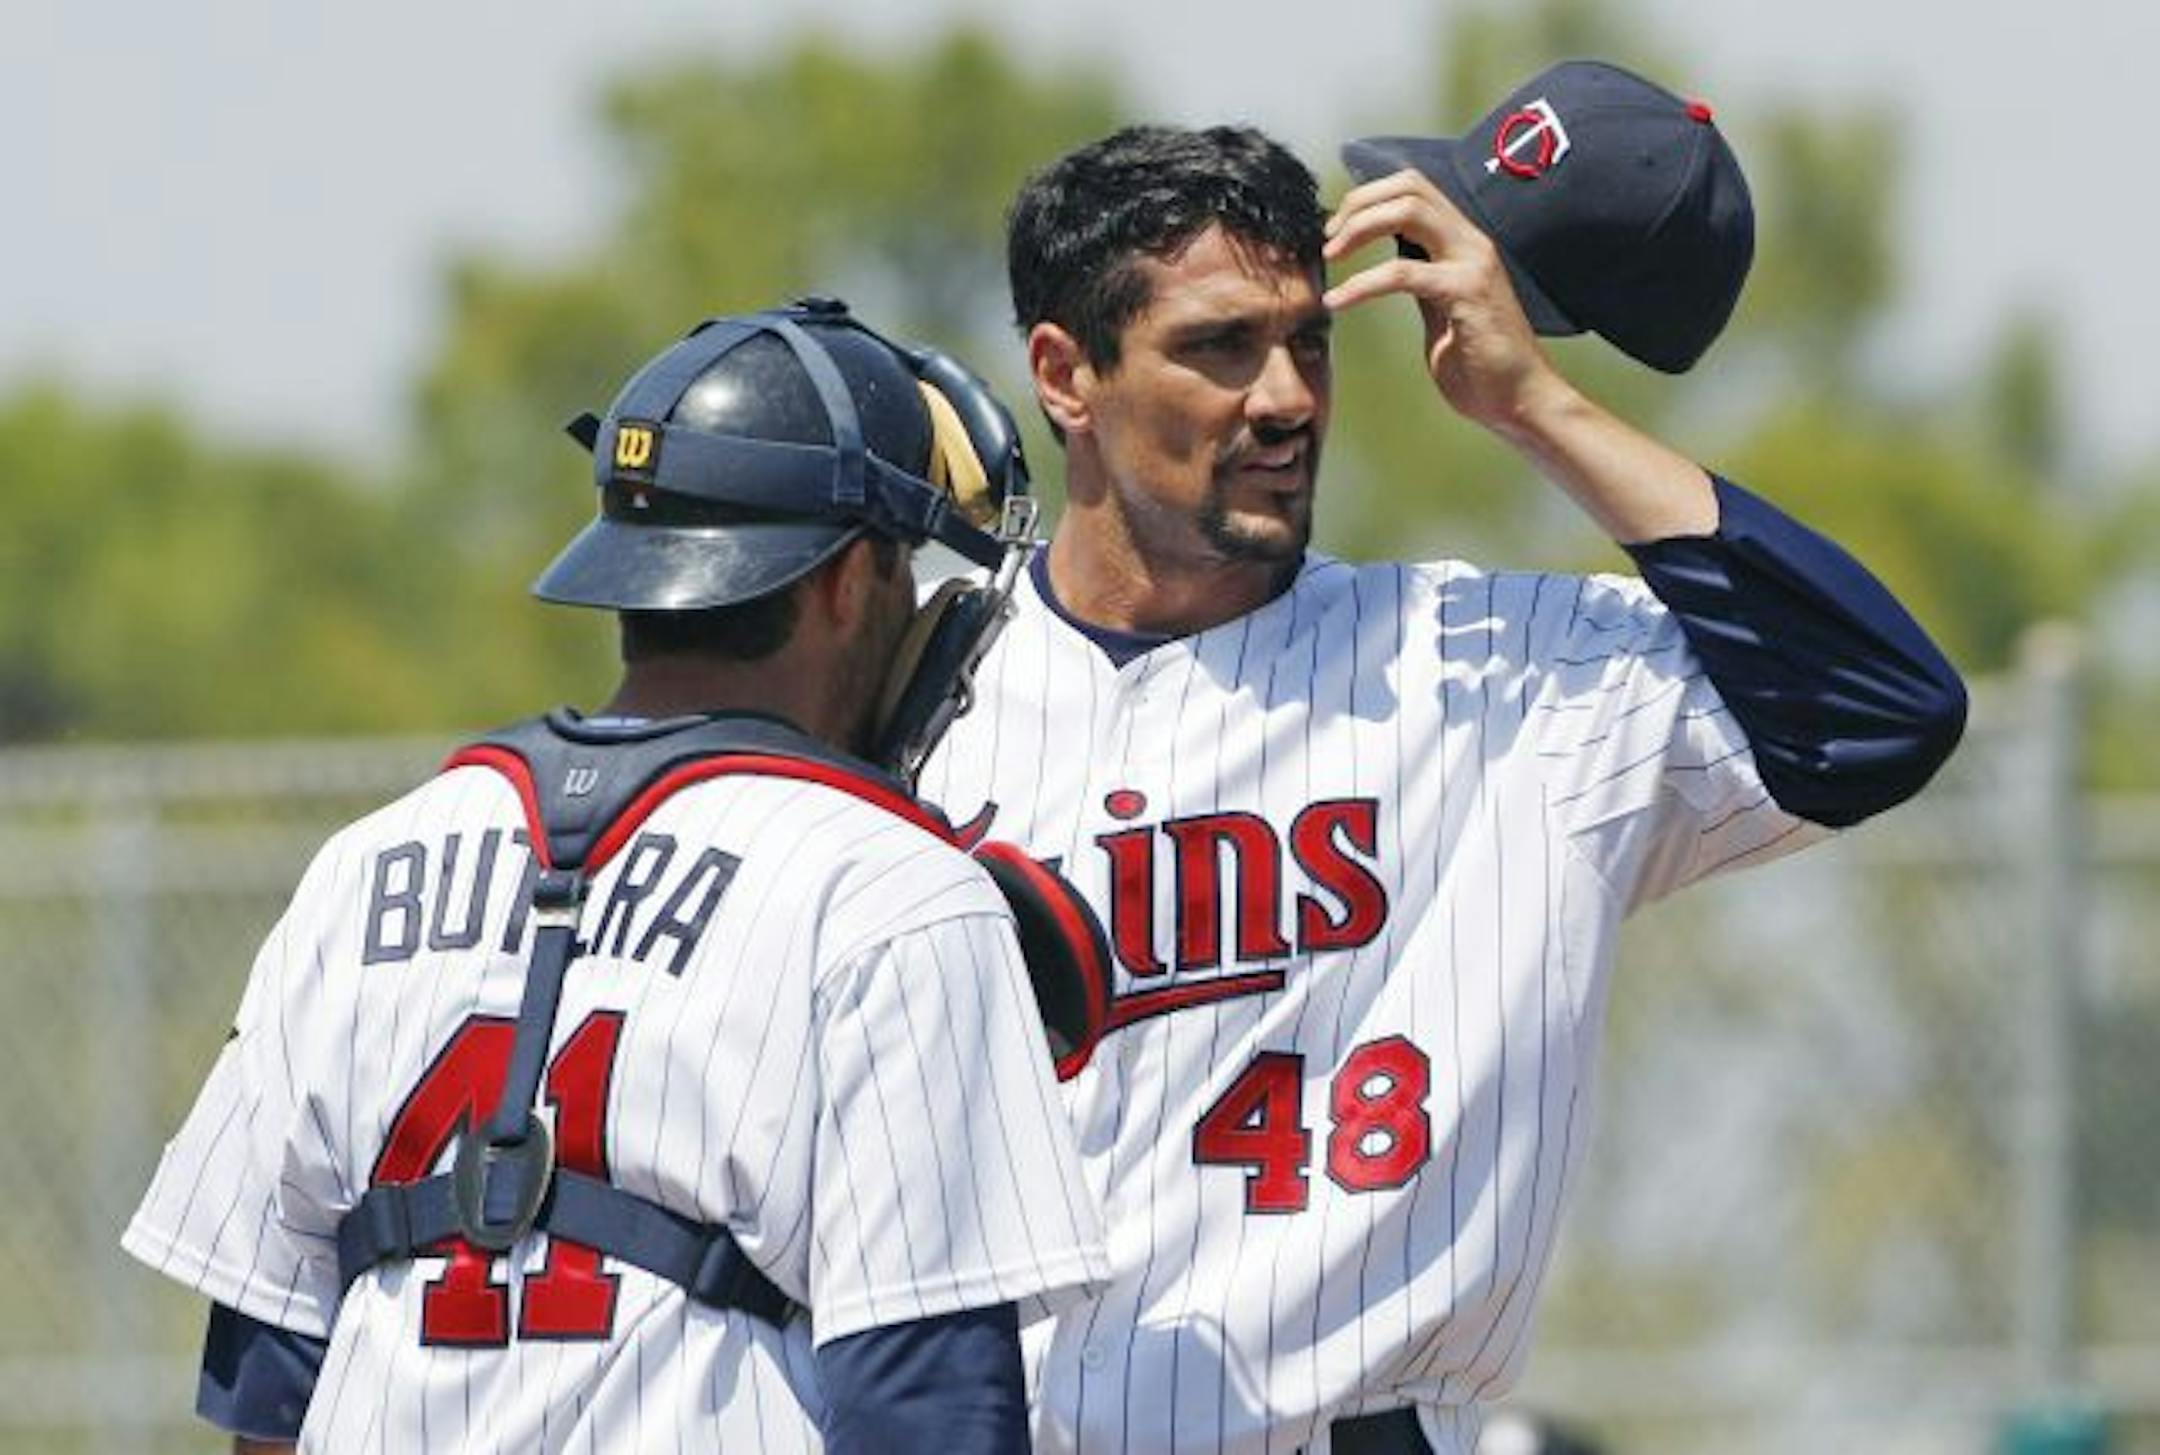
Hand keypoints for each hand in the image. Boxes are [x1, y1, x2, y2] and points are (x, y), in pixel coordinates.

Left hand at [1322, 168, 1567, 435]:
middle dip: (1359, 204)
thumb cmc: (1481, 365)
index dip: (1370, 198)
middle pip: (1409, 186)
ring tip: (1330, 257)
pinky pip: (1403, 272)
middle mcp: (1470, 243)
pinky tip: (1337, 302)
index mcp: (1463, 244)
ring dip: (1360, 227)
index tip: (1337, 231)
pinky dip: (1362, 283)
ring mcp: (1472, 263)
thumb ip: (1419, 282)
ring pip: (1409, 211)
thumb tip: (1384, 268)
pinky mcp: (1466, 293)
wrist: (1521, 400)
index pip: (1414, 189)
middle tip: (1328, 240)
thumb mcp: (1440, 310)